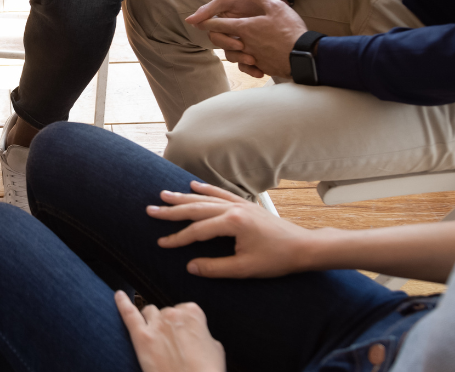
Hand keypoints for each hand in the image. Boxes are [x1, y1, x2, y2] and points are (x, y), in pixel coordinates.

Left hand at [115, 291, 224, 371]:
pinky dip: (122, 303)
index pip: (184, 310)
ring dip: (151, 320)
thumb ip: (202, 334)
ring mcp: (156, 324)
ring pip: (148, 312)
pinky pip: (128, 314)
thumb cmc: (207, 371)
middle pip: (165, 312)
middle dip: (167, 325)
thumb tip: (194, 335)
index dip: (183, 324)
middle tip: (172, 344)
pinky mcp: (142, 337)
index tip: (185, 335)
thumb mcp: (215, 348)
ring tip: (154, 336)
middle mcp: (173, 314)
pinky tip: (118, 295)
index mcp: (193, 312)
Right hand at [147, 181, 315, 278]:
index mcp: (232, 223)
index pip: (197, 231)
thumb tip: (190, 266)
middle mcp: (234, 208)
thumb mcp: (244, 269)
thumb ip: (215, 267)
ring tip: (164, 195)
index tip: (161, 244)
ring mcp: (240, 204)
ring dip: (184, 197)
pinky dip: (206, 189)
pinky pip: (221, 194)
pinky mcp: (246, 205)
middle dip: (172, 210)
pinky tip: (194, 186)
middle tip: (151, 209)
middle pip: (196, 208)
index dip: (177, 238)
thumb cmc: (276, 259)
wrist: (303, 247)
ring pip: (205, 199)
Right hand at [185, 0, 274, 78]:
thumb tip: (188, 21)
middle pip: (224, 47)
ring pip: (234, 57)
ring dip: (242, 61)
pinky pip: (248, 64)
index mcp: (222, 22)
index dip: (222, 39)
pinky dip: (252, 69)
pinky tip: (260, 71)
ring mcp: (242, 41)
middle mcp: (230, 33)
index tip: (235, 41)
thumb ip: (208, 10)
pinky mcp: (253, 49)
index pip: (215, 35)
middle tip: (243, 47)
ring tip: (254, 61)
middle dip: (232, 49)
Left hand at [189, 0, 307, 78]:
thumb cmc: (290, 30)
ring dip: (231, 51)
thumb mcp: (275, 6)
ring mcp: (253, 58)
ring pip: (233, 57)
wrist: (305, 55)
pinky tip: (251, 62)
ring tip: (235, 46)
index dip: (207, 22)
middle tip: (215, 33)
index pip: (219, 25)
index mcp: (245, 28)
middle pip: (221, 43)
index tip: (199, 22)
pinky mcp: (263, 67)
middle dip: (217, 37)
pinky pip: (248, 67)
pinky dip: (246, 65)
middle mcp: (245, 45)